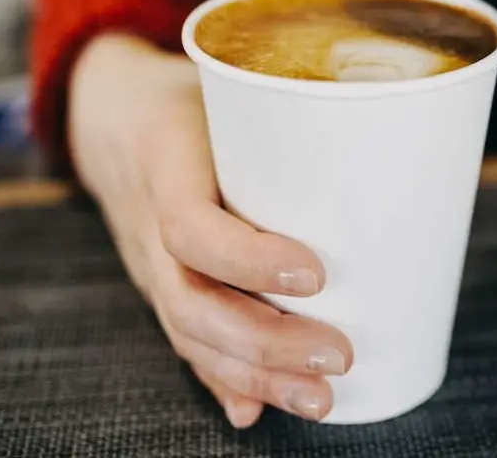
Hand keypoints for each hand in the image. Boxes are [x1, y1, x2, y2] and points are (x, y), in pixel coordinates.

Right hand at [68, 34, 353, 427]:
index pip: (189, 225)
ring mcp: (149, 263)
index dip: (248, 258)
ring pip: (188, 333)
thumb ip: (288, 112)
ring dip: (256, 376)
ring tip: (320, 399)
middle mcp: (147, 223)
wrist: (109, 114)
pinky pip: (185, 341)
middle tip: (339, 355)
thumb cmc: (191, 95)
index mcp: (165, 160)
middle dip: (266, 342)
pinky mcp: (161, 285)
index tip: (316, 273)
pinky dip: (221, 380)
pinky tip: (256, 411)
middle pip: (191, 301)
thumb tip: (386, 133)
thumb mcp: (228, 85)